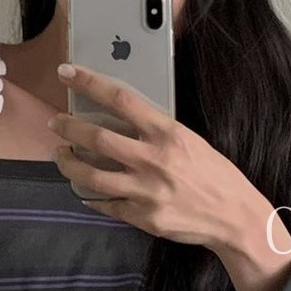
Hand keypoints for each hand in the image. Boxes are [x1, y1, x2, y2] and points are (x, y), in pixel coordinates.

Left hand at [49, 63, 260, 249]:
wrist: (234, 217)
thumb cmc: (215, 175)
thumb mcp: (191, 140)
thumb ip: (157, 130)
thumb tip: (121, 118)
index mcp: (167, 133)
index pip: (120, 99)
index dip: (89, 83)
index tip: (67, 73)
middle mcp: (153, 160)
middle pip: (97, 137)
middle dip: (68, 128)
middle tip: (56, 123)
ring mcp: (146, 190)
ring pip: (91, 175)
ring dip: (68, 163)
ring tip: (60, 155)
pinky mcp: (142, 216)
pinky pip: (105, 204)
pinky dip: (90, 196)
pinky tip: (83, 191)